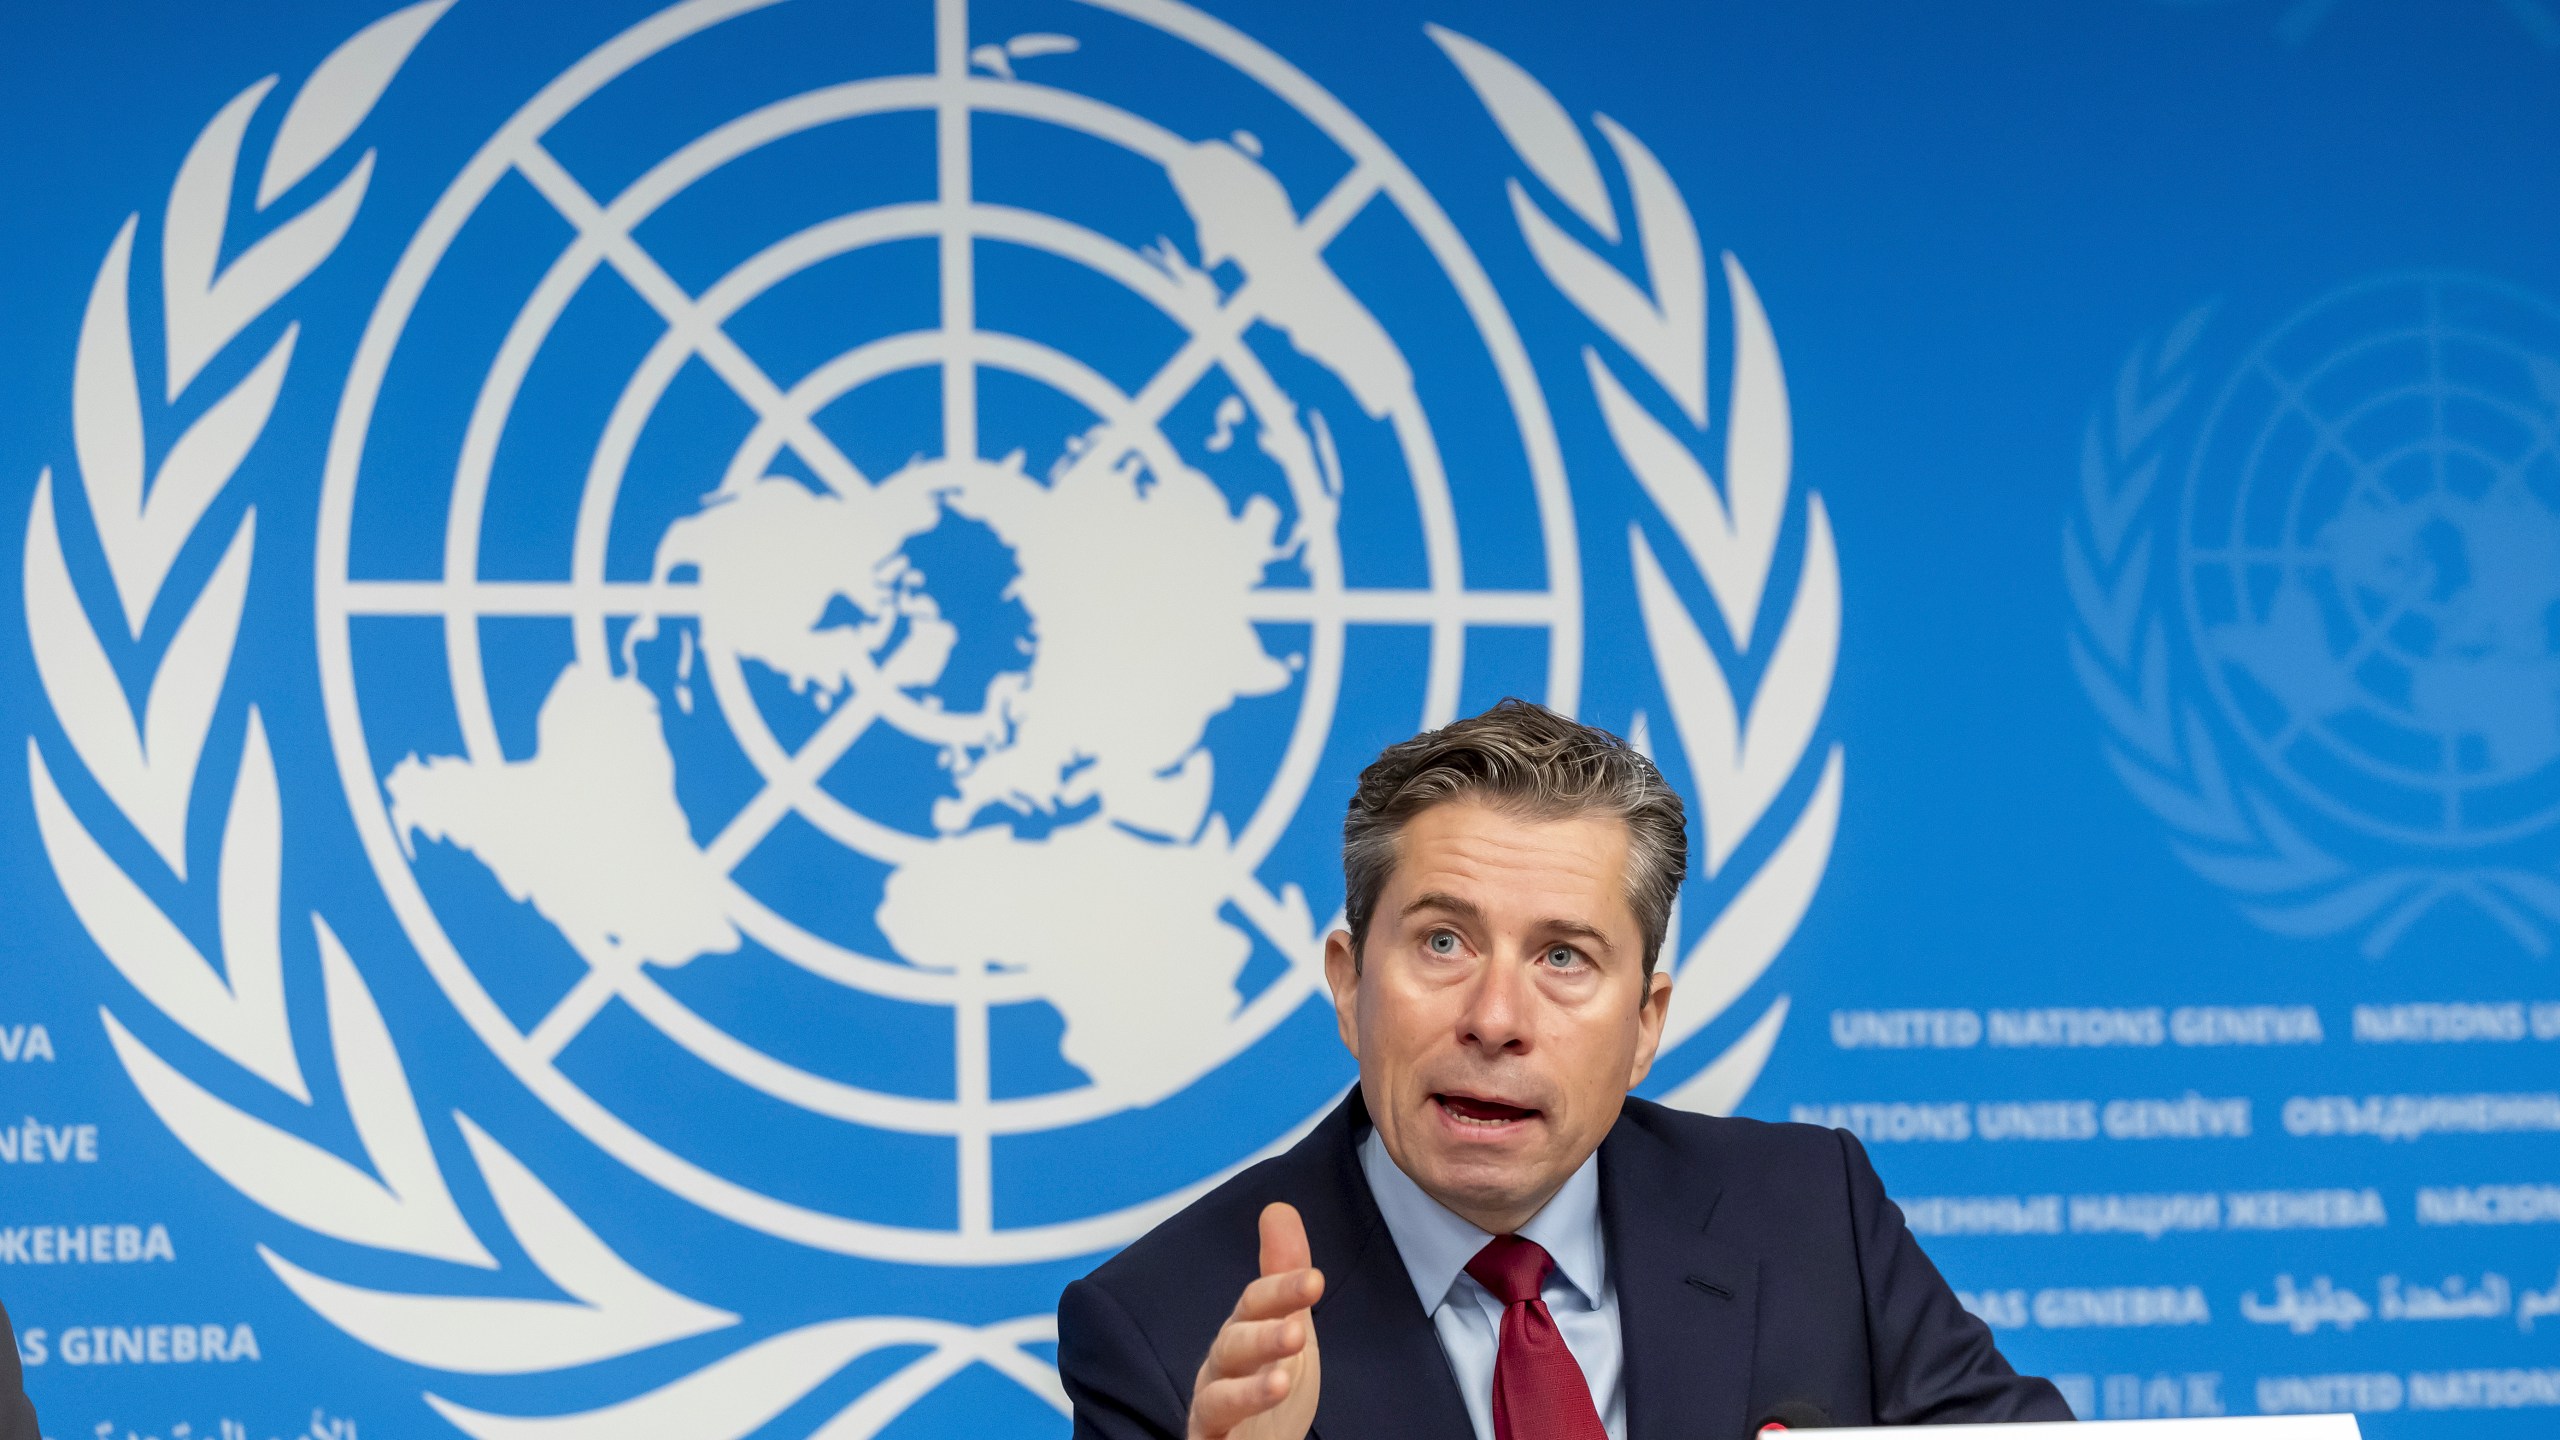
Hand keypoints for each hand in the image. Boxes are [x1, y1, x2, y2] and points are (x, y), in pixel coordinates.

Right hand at [1187, 1202, 1323, 1439]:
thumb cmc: (1266, 1382)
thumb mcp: (1285, 1326)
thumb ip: (1283, 1274)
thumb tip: (1278, 1208)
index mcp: (1241, 1335)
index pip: (1256, 1305)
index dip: (1283, 1290)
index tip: (1315, 1281)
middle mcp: (1220, 1369)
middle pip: (1233, 1347)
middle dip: (1262, 1338)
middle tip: (1297, 1333)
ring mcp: (1213, 1410)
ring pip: (1218, 1398)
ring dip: (1247, 1392)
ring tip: (1280, 1383)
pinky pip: (1210, 1438)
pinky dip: (1226, 1436)